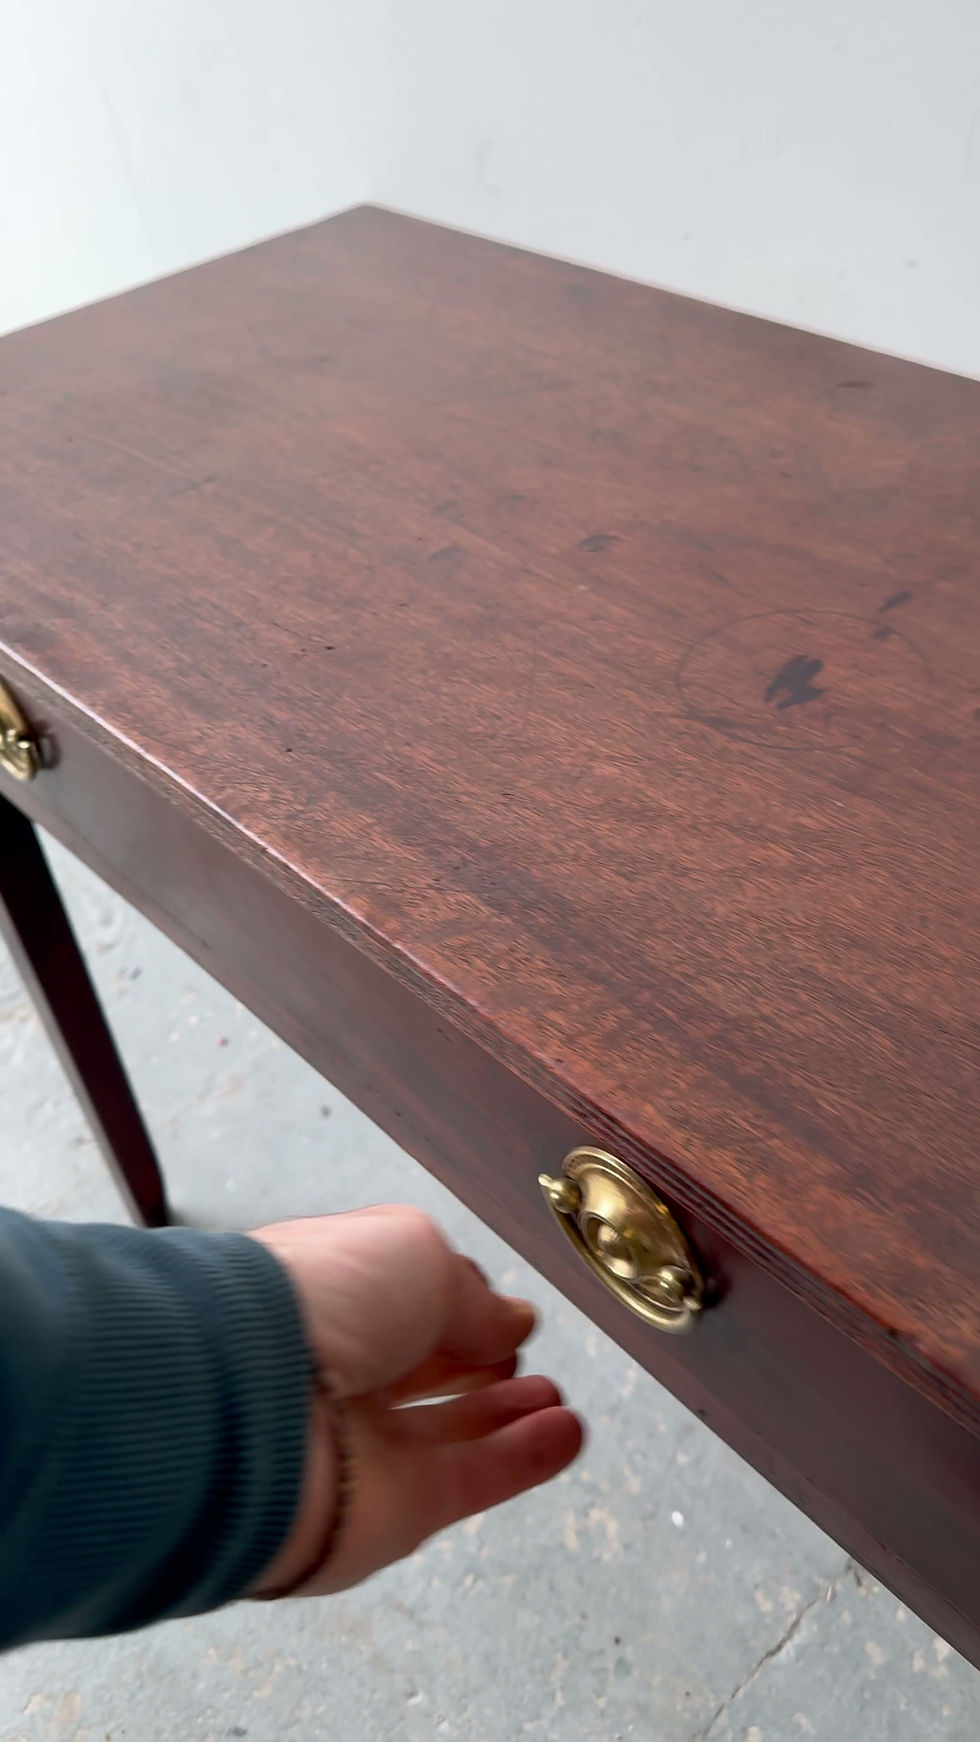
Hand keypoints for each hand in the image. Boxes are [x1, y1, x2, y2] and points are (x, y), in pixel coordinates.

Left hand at [248, 1206, 582, 1596]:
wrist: (248, 1402)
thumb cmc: (313, 1301)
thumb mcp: (417, 1256)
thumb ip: (475, 1298)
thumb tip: (513, 1322)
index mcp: (324, 1292)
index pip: (395, 1300)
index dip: (451, 1303)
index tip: (497, 1310)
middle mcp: (333, 1369)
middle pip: (418, 1372)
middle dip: (477, 1364)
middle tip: (523, 1362)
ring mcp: (359, 1442)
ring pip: (447, 1432)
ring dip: (507, 1416)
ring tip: (553, 1398)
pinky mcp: (389, 1509)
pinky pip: (468, 1483)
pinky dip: (520, 1461)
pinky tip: (562, 1433)